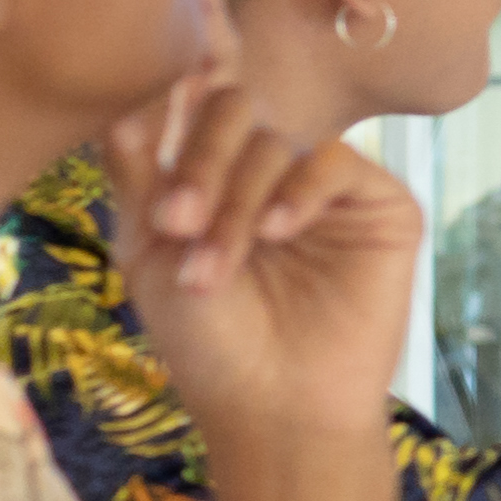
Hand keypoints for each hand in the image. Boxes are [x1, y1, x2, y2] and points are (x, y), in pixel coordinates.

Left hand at [107, 61, 423, 457]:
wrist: (277, 410)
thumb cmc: (208, 342)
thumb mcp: (149, 251)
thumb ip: (137, 171)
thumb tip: (120, 91)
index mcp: (216, 170)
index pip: (195, 104)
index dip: (177, 89)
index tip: (161, 89)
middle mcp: (271, 167)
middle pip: (233, 110)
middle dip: (198, 162)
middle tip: (176, 222)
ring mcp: (325, 184)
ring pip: (277, 142)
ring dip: (235, 203)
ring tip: (212, 269)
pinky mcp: (379, 205)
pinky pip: (335, 162)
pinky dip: (297, 192)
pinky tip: (276, 234)